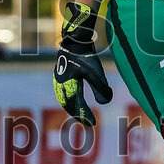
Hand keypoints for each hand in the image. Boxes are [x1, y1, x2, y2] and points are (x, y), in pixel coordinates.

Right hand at [52, 1, 112, 125]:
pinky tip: (75, 101)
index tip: (93, 123)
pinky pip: (63, 92)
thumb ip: (100, 88)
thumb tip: (105, 103)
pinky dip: (69, 100)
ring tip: (81, 114)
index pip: (76, 105)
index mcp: (67, 85)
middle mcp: (60, 84)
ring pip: (64, 99)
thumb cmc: (86, 56)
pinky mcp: (60, 76)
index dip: (84, 115)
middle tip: (88, 122)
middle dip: (78, 114)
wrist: (75, 40)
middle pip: (68, 105)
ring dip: (72, 108)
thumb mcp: (95, 72)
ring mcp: (58, 80)